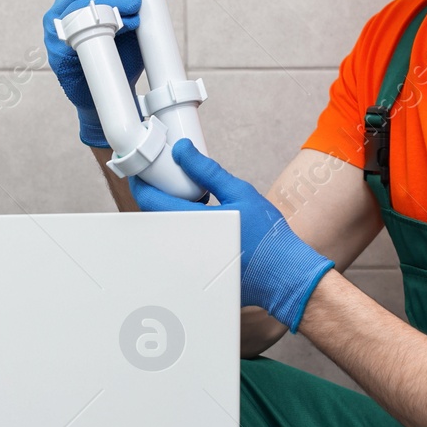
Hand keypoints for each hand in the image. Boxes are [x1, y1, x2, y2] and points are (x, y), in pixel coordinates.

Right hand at [44, 0, 181, 147]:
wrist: (109, 95)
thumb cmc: (118, 55)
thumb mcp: (136, 21)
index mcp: (75, 0)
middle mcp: (62, 12)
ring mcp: (57, 33)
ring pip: (81, 9)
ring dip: (111, 4)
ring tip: (137, 4)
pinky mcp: (58, 54)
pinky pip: (78, 37)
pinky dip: (103, 29)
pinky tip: (125, 27)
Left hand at [129, 139, 334, 332]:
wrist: (284, 274)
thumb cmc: (268, 238)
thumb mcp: (240, 193)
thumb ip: (207, 171)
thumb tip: (183, 151)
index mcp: (192, 224)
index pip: (151, 200)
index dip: (141, 181)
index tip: (142, 168)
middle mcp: (184, 246)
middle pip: (154, 215)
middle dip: (156, 193)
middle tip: (164, 175)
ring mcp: (189, 261)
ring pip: (167, 229)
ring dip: (169, 209)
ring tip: (186, 194)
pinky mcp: (197, 270)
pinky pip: (180, 243)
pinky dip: (182, 225)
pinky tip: (200, 216)